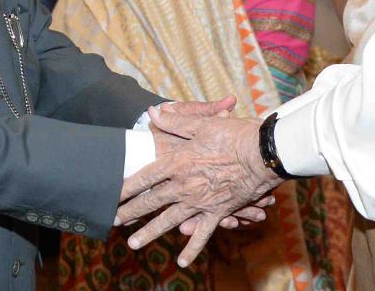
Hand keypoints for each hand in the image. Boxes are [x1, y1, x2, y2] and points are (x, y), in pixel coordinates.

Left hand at [116, 107, 281, 266]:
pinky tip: (182, 260)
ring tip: (133, 244)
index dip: (125, 187)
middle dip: (130, 213)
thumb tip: (153, 113)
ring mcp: (200, 201)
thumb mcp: (202, 123)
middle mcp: (184, 185)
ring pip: (169, 220)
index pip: (144, 177)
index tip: (110, 196)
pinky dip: (192, 248)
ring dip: (150, 233)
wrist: (264, 153)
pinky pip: (202, 234)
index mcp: (178, 162)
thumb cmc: (234, 134)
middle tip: (113, 221)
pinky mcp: (218, 211)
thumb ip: (176, 121)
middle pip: (151, 202)